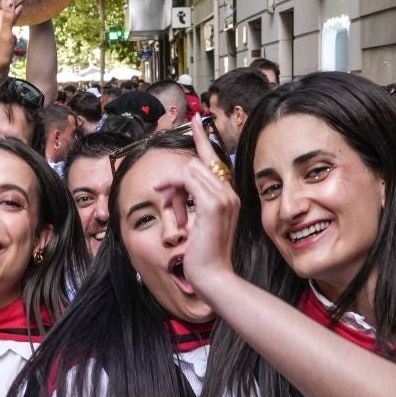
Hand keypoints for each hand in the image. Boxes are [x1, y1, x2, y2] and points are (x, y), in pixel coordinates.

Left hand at [163, 115, 242, 298]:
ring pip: (190, 170)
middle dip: (175, 181)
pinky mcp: (212, 204)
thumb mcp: (197, 224)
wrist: (213, 276)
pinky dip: (173, 188)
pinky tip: (166, 200)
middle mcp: (229, 193)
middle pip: (196, 164)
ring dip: (173, 190)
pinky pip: (187, 180)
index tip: (195, 120)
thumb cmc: (202, 255)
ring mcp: (224, 197)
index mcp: (228, 196)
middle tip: (168, 204)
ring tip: (174, 216)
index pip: (213, 160)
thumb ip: (192, 203)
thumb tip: (176, 190)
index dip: (202, 139)